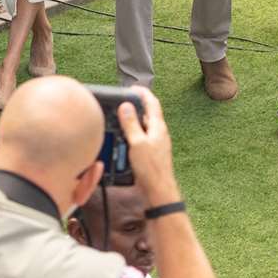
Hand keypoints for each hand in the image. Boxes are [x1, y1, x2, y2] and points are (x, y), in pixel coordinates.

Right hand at [118, 86, 179, 205]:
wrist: (159, 190)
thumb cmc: (151, 168)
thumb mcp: (137, 143)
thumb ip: (131, 124)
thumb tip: (126, 106)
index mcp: (158, 127)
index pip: (152, 103)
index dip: (143, 93)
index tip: (132, 88)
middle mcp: (159, 133)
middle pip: (147, 113)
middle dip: (135, 106)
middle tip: (122, 102)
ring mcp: (156, 143)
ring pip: (143, 126)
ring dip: (132, 121)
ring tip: (119, 119)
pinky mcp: (151, 152)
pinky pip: (141, 137)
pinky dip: (132, 133)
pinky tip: (123, 139)